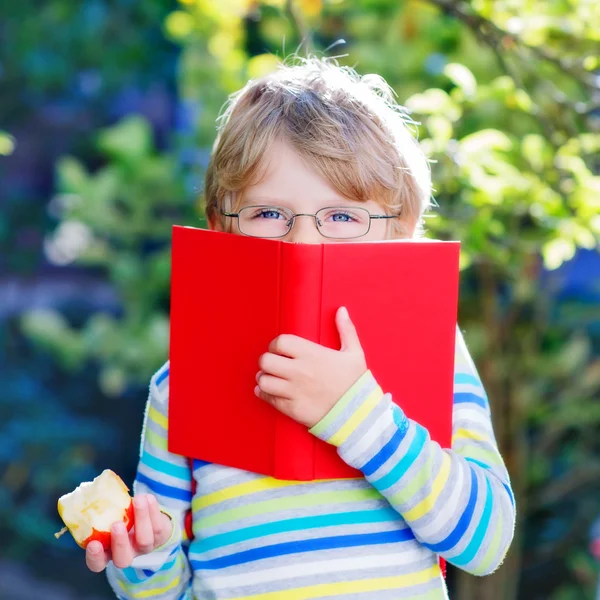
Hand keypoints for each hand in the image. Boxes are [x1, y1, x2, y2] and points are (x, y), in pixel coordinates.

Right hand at [86, 494, 172, 572]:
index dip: (94, 557)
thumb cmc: (122, 513)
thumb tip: (91, 494)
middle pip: (123, 559)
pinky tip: (148, 498)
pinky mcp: (161, 537)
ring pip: (144, 541)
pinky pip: (158, 527)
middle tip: (116, 524)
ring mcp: (145, 548)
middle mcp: (127, 553)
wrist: (150, 513)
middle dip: (119, 543)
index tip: (93, 544)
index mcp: (109, 552)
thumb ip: (101, 510)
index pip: (97, 564)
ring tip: (138, 500)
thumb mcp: (110, 513)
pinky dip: (153, 510)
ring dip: (141, 519)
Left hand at [255, 306, 366, 427]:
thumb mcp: (354, 354)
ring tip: (270, 378)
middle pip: (265, 361)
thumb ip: (346, 330)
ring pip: (263, 381)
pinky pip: (268, 399)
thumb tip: (341, 310)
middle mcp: (300, 372)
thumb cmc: (355, 383)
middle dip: (266, 361)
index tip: (280, 350)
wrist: (359, 415)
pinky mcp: (292, 408)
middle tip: (273, 364)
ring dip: (264, 378)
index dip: (276, 345)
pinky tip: (271, 392)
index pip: (280, 342)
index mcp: (312, 355)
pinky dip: (265, 394)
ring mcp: (294, 391)